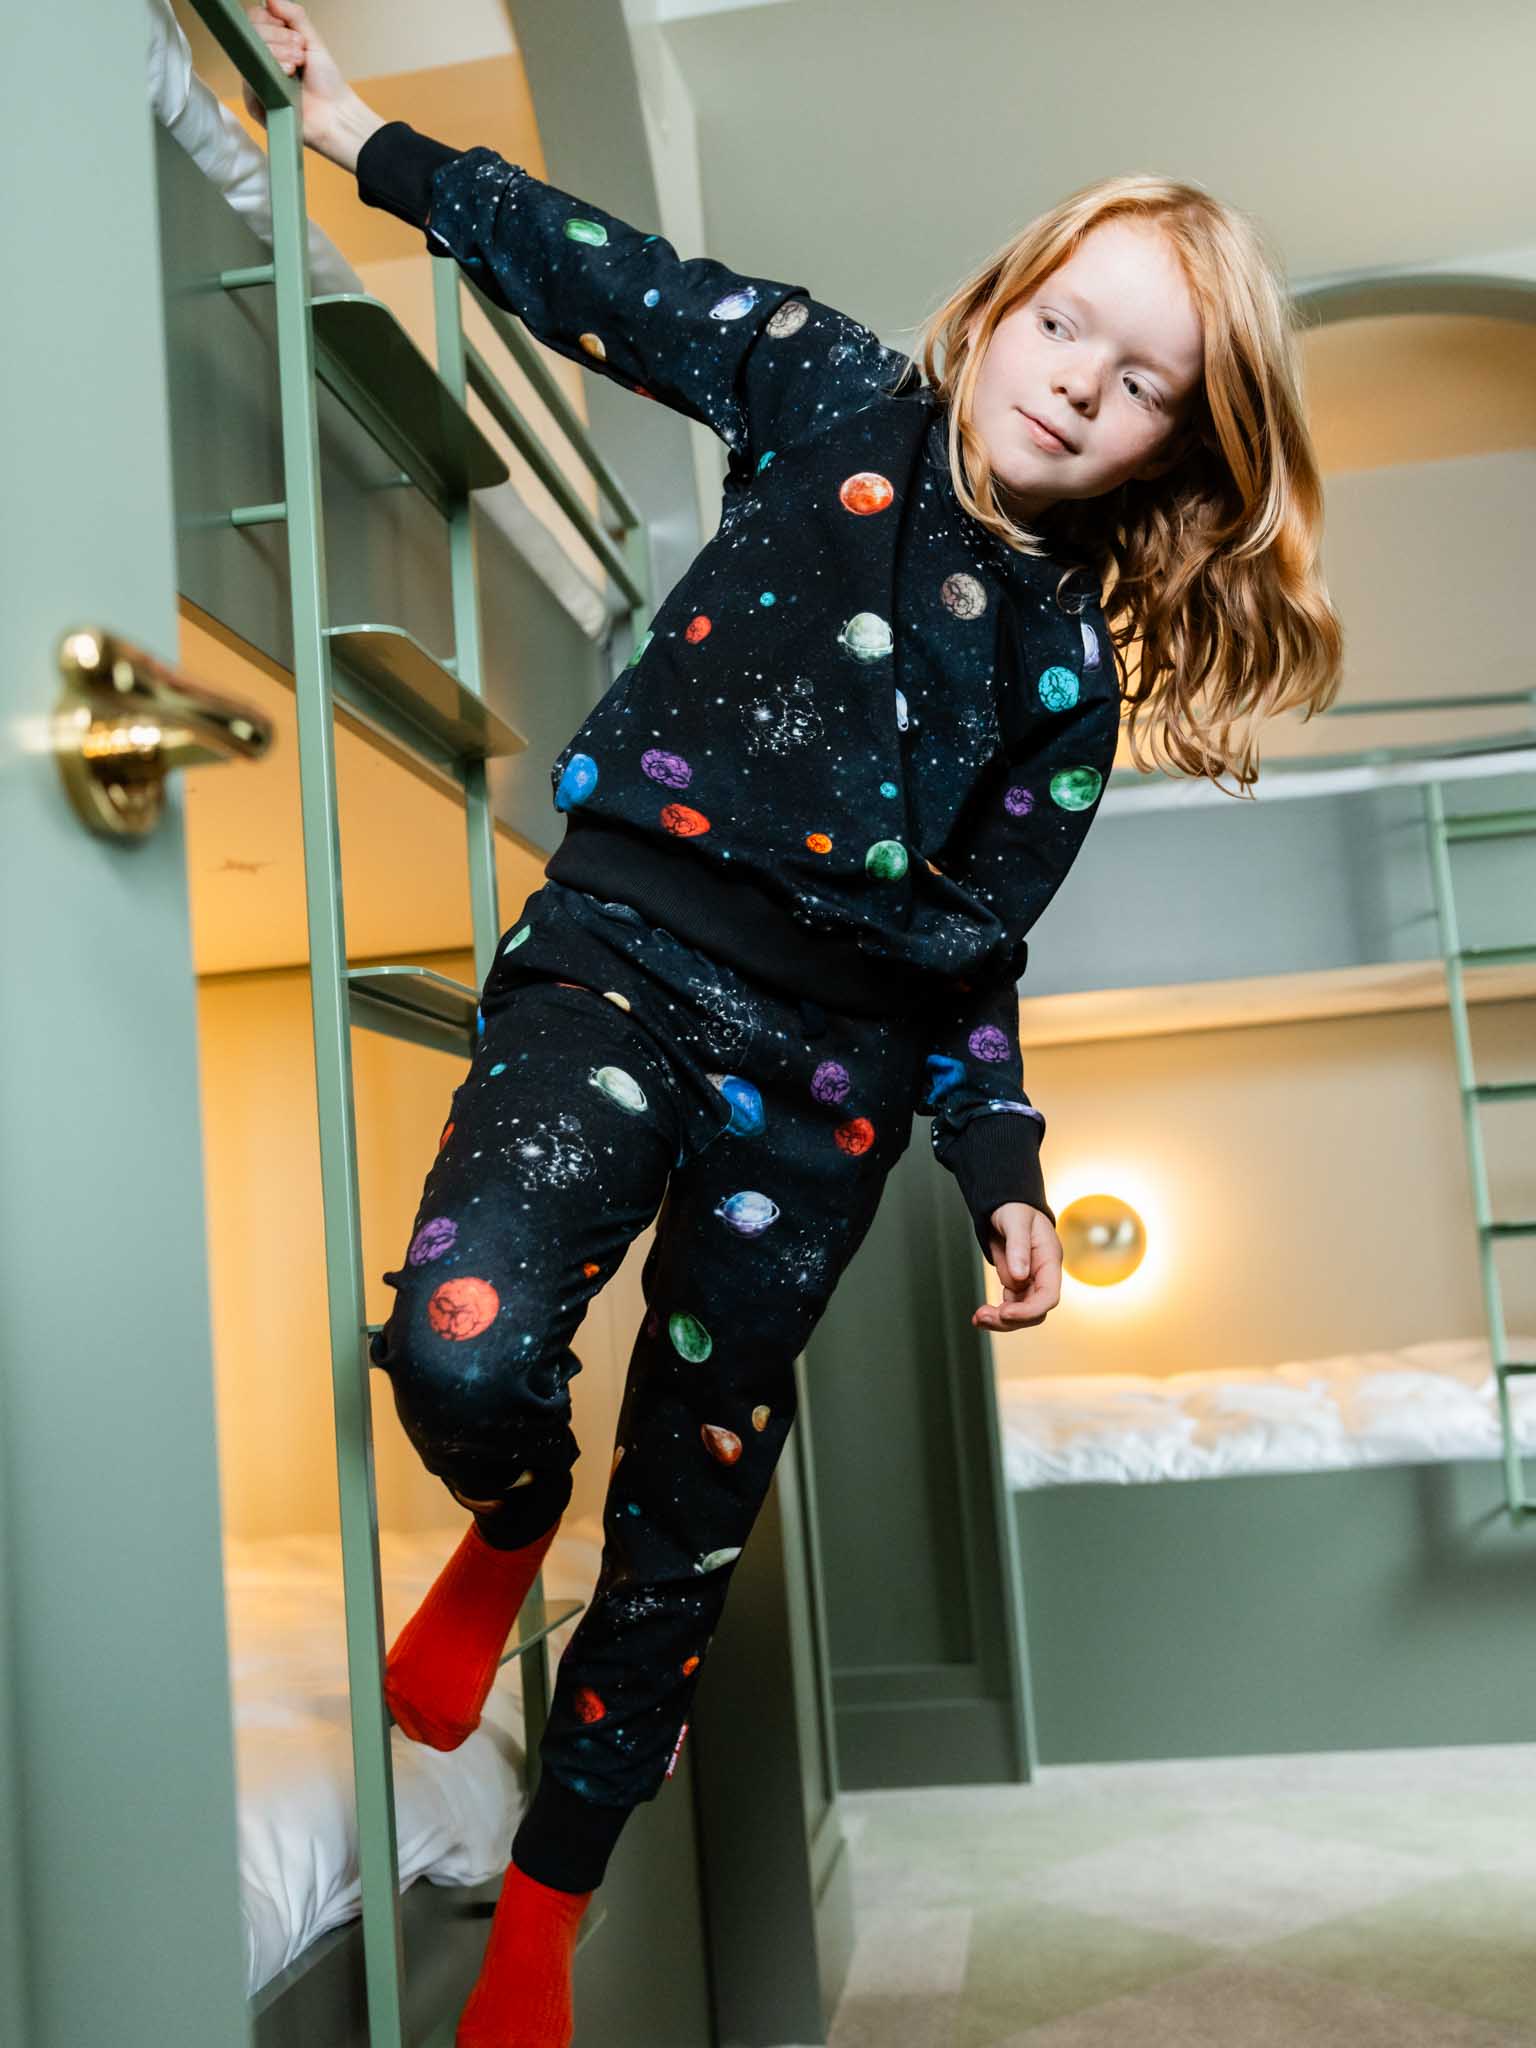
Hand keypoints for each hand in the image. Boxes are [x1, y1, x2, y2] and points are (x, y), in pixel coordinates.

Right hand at [242, 0, 375, 163]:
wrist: (335, 115)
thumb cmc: (327, 84)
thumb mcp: (312, 41)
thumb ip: (294, 16)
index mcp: (272, 46)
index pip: (254, 20)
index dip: (271, 20)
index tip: (295, 34)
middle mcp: (261, 62)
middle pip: (251, 32)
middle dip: (279, 37)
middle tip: (300, 54)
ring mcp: (256, 81)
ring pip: (251, 52)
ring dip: (279, 52)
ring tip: (297, 66)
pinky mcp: (255, 103)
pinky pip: (250, 76)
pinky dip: (271, 69)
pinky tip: (287, 75)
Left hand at [972, 1202, 1060, 1331]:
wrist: (1007, 1206)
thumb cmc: (1016, 1209)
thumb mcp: (1016, 1221)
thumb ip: (1018, 1247)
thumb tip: (1020, 1276)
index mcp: (1049, 1260)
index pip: (1049, 1295)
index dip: (1029, 1310)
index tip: (1005, 1313)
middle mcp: (1042, 1275)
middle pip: (1035, 1310)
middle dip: (1010, 1319)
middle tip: (983, 1316)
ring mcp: (1030, 1281)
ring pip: (1021, 1312)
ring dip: (1000, 1320)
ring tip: (978, 1318)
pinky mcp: (1016, 1284)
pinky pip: (1009, 1306)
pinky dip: (995, 1314)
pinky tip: (980, 1316)